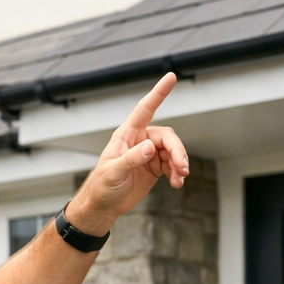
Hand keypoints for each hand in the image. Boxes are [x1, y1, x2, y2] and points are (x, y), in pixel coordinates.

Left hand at [67, 73, 189, 232]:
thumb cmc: (101, 187)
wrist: (102, 206)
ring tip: (180, 178)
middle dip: (177, 151)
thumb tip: (150, 148)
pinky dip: (177, 173)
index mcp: (126, 135)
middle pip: (166, 137)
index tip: (171, 77)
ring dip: (180, 163)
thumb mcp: (113, 173)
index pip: (144, 109)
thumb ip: (131, 160)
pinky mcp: (154, 167)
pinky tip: (176, 183)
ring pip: (172, 151)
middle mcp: (139, 141)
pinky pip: (172, 165)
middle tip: (182, 168)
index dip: (158, 93)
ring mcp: (148, 154)